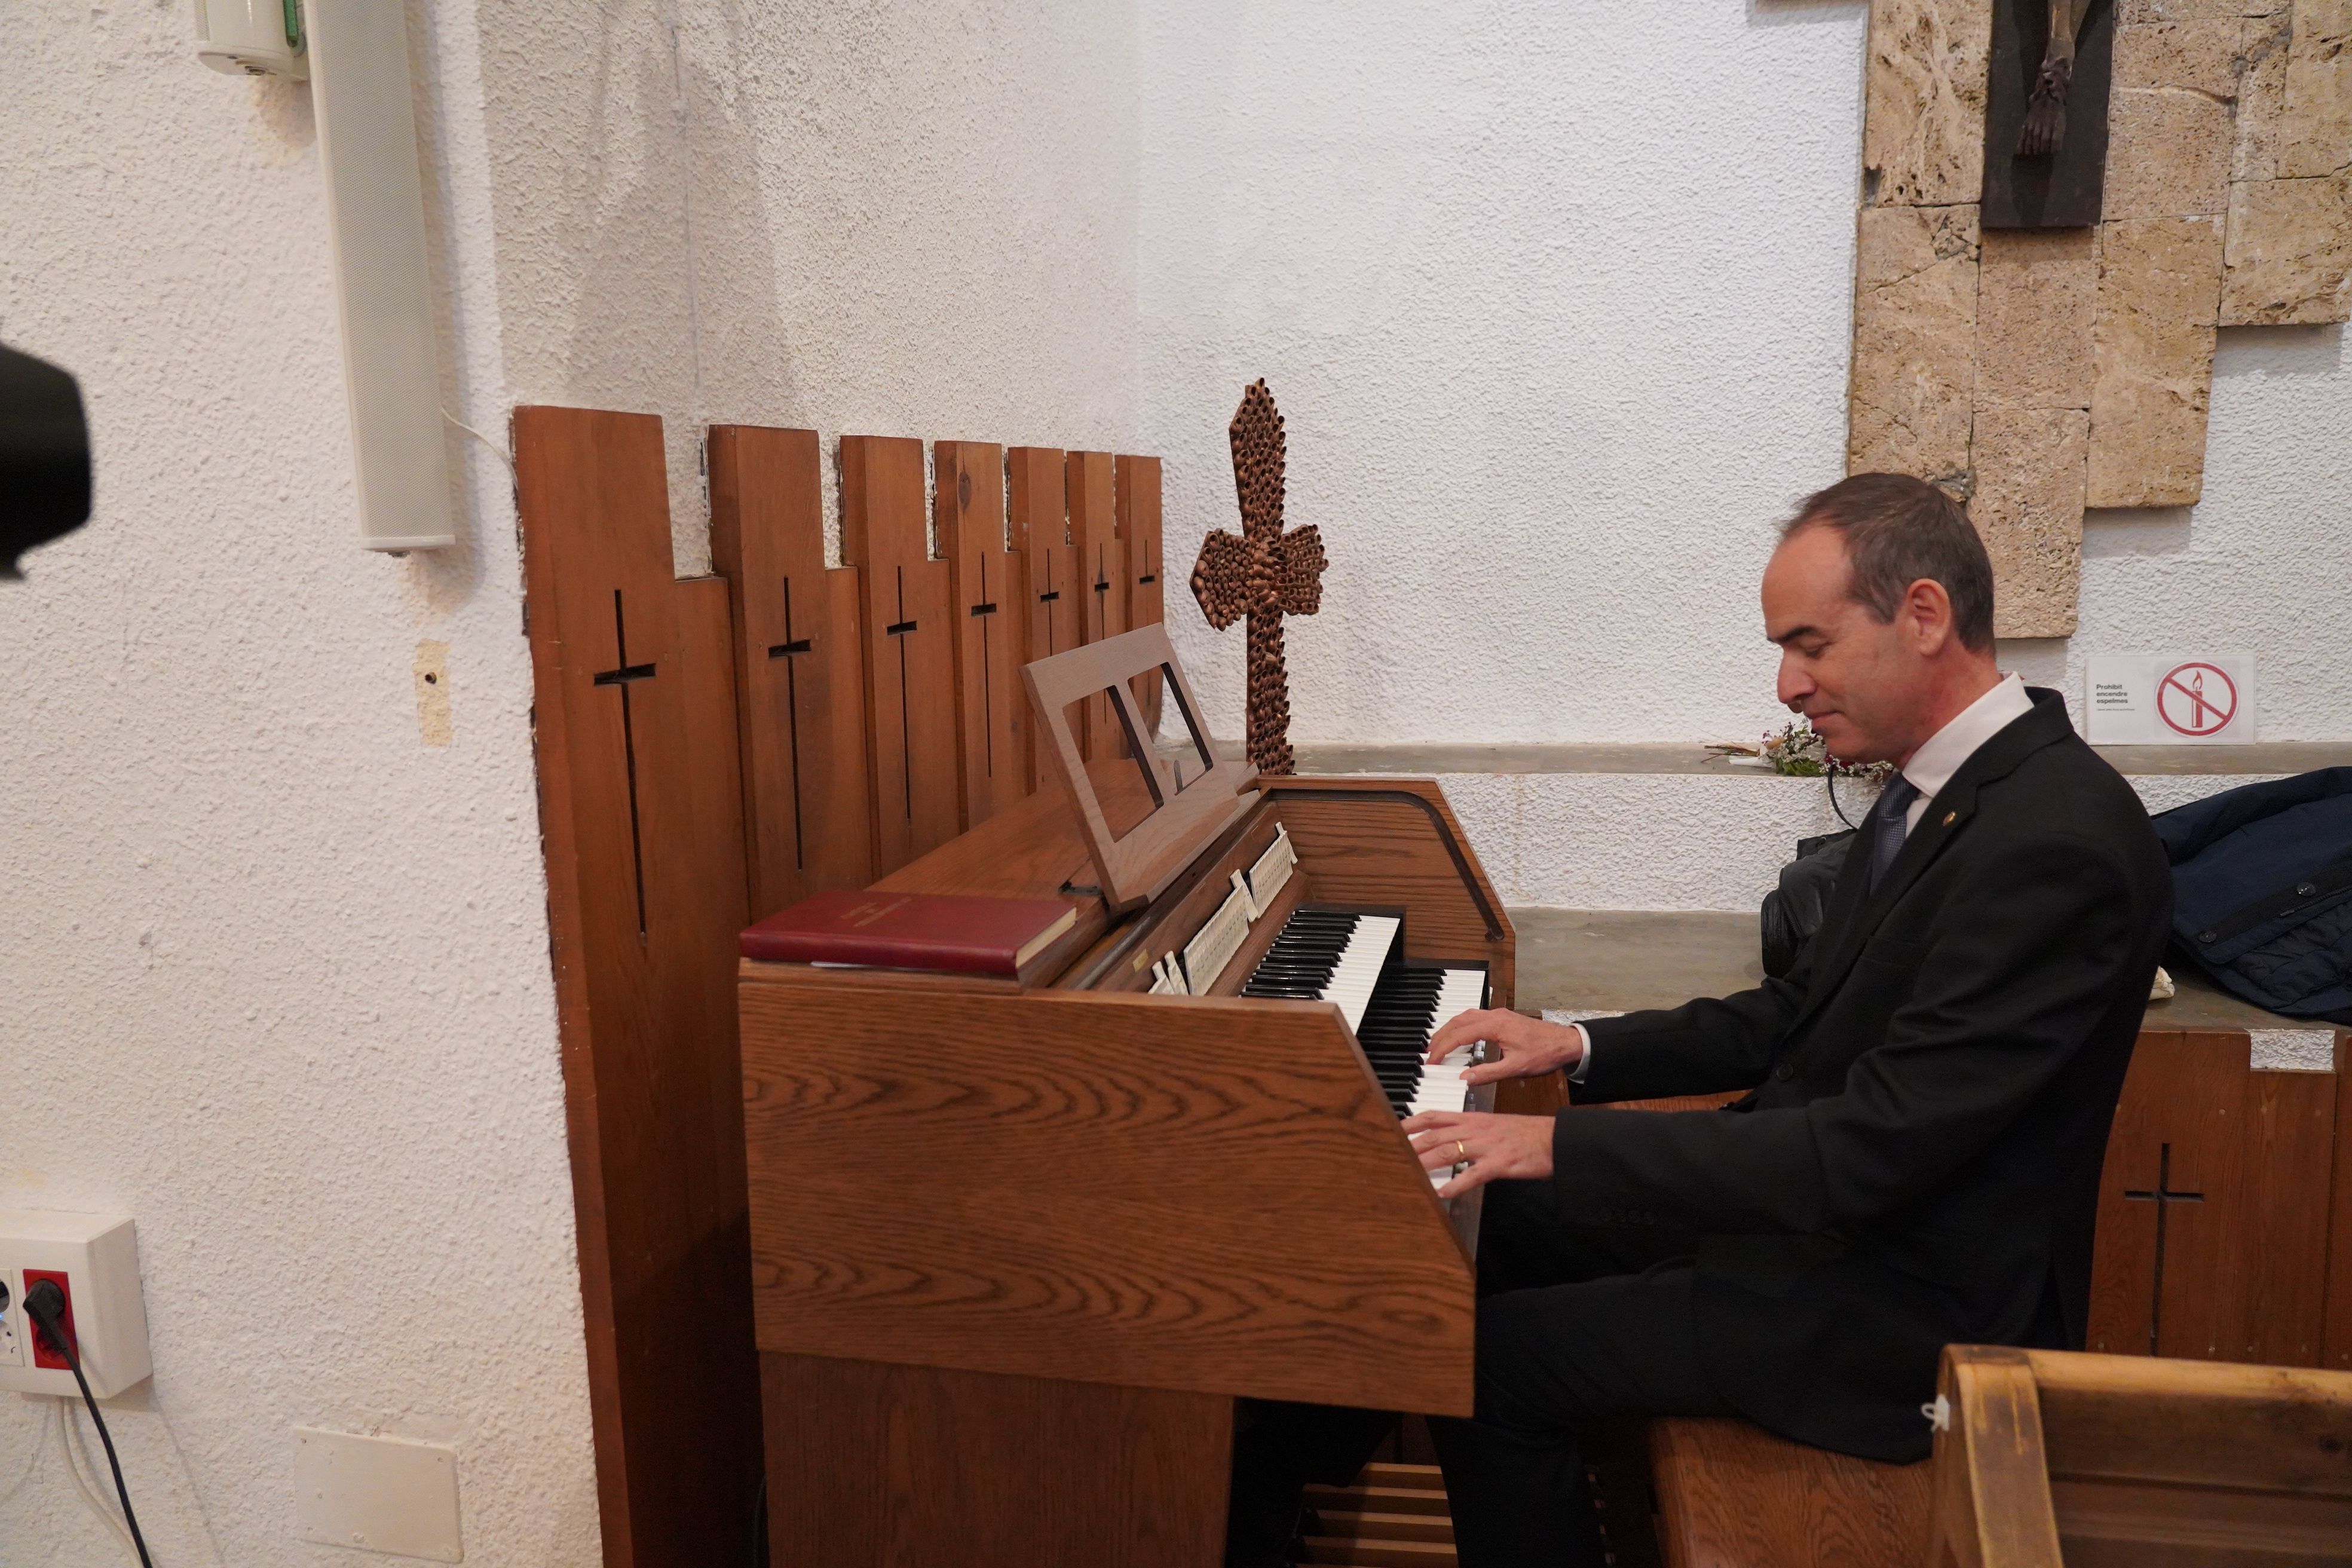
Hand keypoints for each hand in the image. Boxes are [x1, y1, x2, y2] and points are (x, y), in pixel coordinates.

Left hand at [1402, 1109, 1554, 1198]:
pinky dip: (1456, 1184)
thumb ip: (1470, 1131)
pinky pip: (1474, 1174)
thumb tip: (1448, 1140)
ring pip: (1449, 1151)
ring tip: (1406, 1172)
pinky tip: (1442, 1193)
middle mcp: (1476, 1129)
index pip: (1435, 1116)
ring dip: (1425, 1163)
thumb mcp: (1493, 1125)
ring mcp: (1487, 1145)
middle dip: (1409, 1144)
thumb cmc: (1525, 1134)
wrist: (1555, 1139)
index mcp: (1473, 1119)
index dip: (1411, 1122)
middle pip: (1435, 1134)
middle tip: (1389, 1154)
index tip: (1392, 1129)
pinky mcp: (1500, 1163)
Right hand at [1427, 1007, 1583, 1086]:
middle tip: (1429, 1052)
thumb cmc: (1545, 1054)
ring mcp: (1499, 1014)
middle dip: (1440, 1036)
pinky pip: (1475, 1016)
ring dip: (1449, 1028)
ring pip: (1465, 1016)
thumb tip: (1465, 1078)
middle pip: (1458, 1021)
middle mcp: (1495, 1016)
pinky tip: (1460, 1035)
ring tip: (1438, 1043)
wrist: (1566, 1043)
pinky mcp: (1504, 1017)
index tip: (1432, 1060)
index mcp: (1495, 1026)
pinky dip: (1461, 1025)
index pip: (1460, 1035)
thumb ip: (1488, 1073)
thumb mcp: (1515, 1068)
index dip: (1443, 1048)